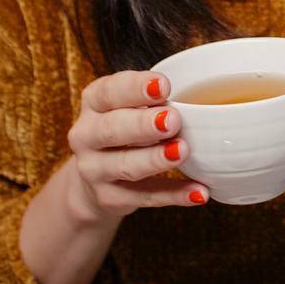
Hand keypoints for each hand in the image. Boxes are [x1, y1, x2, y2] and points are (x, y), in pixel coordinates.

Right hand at [66, 70, 209, 219]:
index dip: (135, 88)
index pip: (109, 91)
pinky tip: (198, 192)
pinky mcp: (109, 198)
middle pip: (112, 129)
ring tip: (182, 151)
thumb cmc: (125, 126)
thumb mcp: (129, 105)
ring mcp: (94, 170)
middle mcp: (86, 135)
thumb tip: (198, 102)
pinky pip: (145, 197)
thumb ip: (154, 101)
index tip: (164, 86)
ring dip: (155, 159)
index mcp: (94, 103)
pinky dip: (173, 195)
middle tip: (173, 120)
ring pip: (125, 166)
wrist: (95, 176)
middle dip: (143, 124)